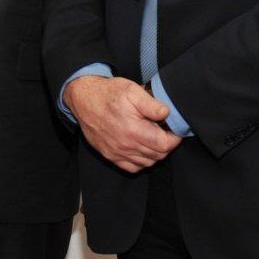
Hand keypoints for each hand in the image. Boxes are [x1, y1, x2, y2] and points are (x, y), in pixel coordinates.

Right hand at [66, 74, 182, 172]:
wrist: (83, 99)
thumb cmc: (108, 93)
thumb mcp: (131, 91)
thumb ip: (151, 104)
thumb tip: (167, 113)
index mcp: (133, 130)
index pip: (164, 145)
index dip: (174, 138)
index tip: (174, 130)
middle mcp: (125, 145)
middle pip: (158, 155)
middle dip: (166, 145)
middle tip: (163, 131)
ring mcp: (117, 152)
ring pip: (147, 163)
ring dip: (154, 153)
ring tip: (152, 138)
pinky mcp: (109, 155)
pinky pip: (132, 167)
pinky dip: (141, 161)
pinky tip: (141, 148)